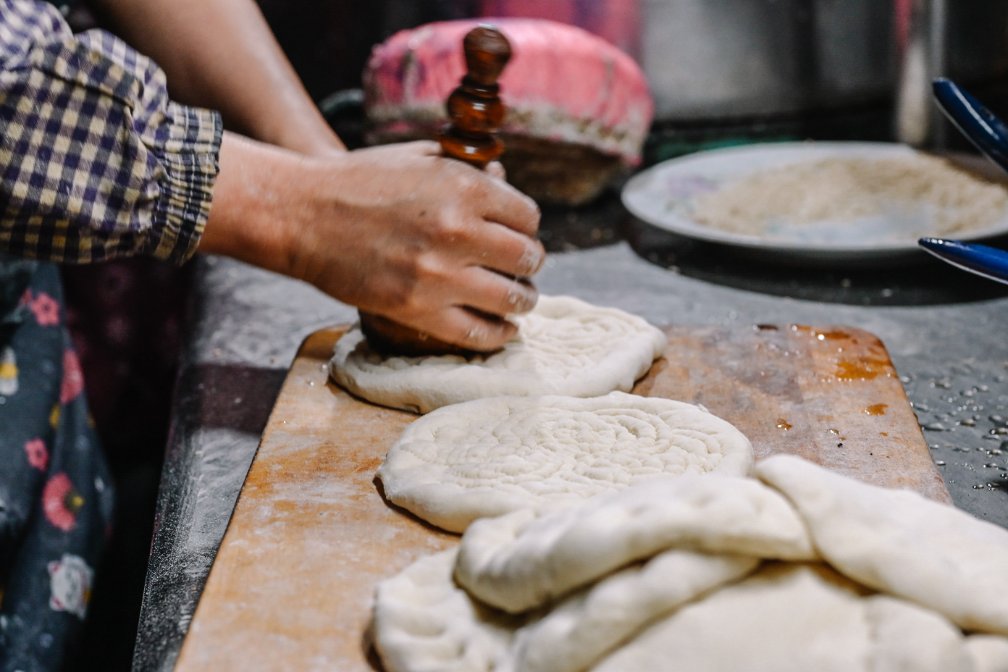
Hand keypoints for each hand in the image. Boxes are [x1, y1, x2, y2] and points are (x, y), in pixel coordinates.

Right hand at [201, 135, 543, 350]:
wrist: (303, 215)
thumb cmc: (358, 181)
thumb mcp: (417, 158)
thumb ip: (465, 170)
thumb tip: (505, 184)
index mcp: (463, 188)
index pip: (528, 217)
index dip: (527, 228)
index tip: (519, 236)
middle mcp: (458, 231)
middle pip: (528, 259)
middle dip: (529, 265)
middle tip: (523, 270)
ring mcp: (439, 275)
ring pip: (513, 298)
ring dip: (522, 300)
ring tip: (519, 300)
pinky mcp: (418, 310)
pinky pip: (479, 332)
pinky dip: (499, 334)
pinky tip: (503, 329)